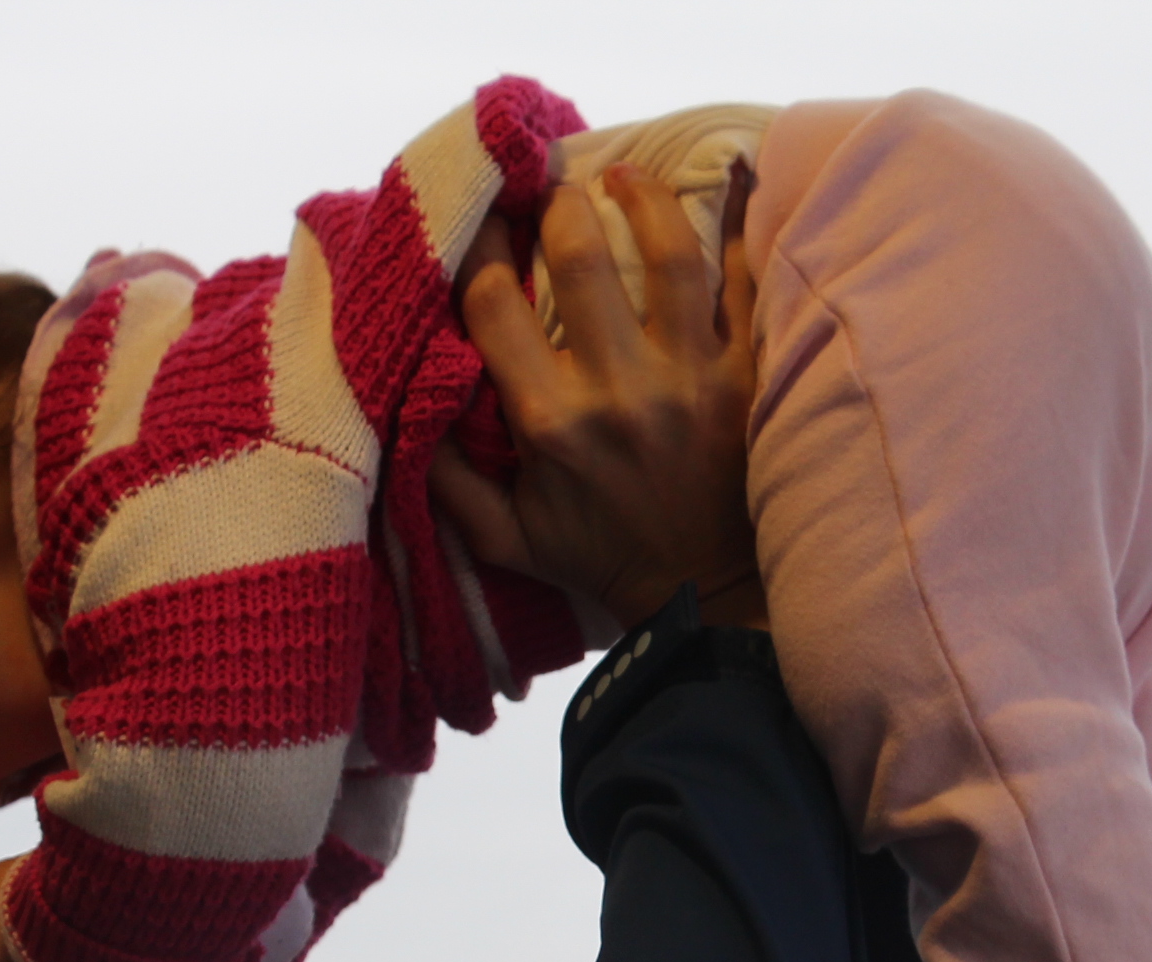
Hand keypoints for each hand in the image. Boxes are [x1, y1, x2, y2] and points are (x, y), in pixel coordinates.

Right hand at [434, 163, 763, 629]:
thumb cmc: (602, 559)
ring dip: (644, 197)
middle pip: (581, 257)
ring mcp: (690, 380)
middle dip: (559, 204)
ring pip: (670, 255)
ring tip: (626, 175)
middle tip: (554, 189)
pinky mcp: (745, 381)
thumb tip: (402, 412)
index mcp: (550, 422)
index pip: (494, 305)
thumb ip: (448, 481)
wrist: (703, 596)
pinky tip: (733, 185)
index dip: (479, 249)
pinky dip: (744, 231)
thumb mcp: (507, 537)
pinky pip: (749, 287)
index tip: (481, 224)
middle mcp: (619, 391)